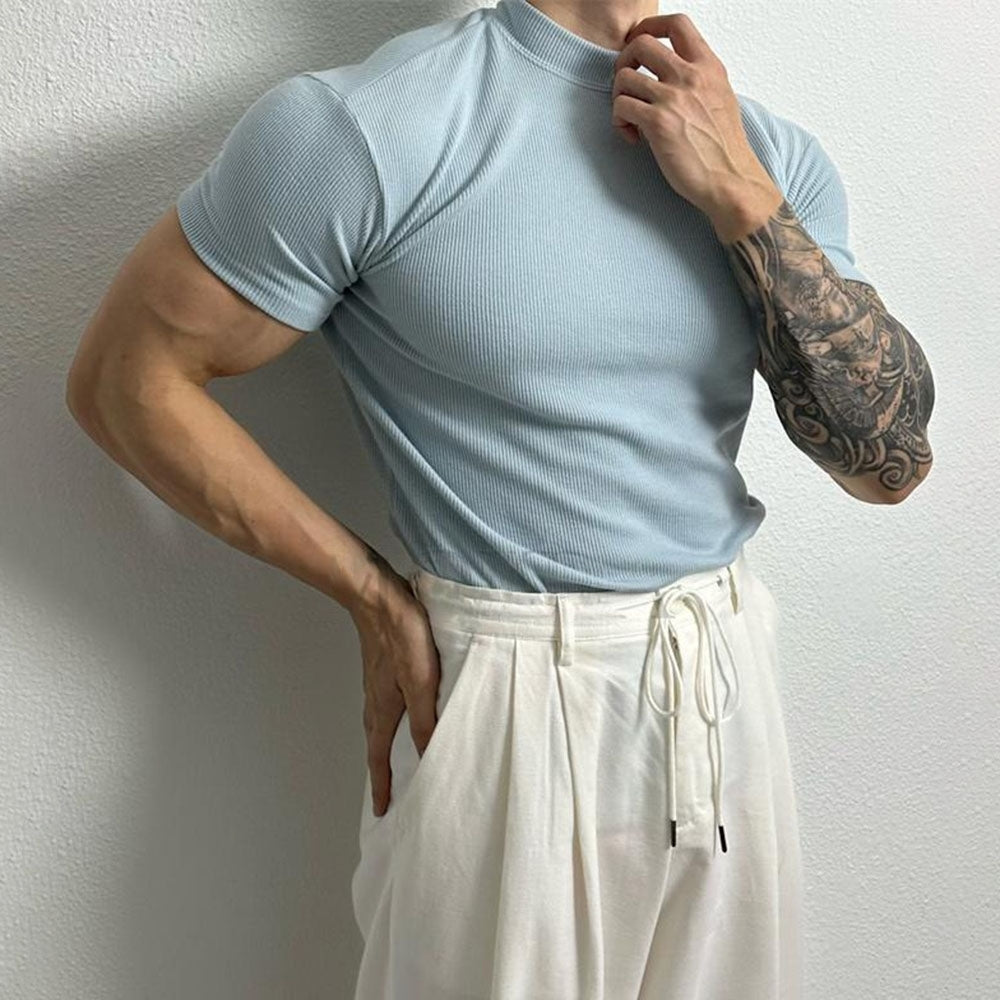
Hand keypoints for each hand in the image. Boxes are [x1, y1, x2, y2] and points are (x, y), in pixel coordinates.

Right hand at [350, 565, 441, 816]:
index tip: (381, 811)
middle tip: (388, 792)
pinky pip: (384, 706)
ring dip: (385, 746)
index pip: (380, 758)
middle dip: (381, 771)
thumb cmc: (401, 637)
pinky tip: (404, 713)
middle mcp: (375, 702)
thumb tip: (426, 756)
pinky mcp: (382, 668)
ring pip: (379, 725)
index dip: (382, 785)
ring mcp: (376, 685)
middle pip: (376, 746)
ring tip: (395, 760)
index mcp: (383, 711)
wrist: (378, 599)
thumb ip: (426, 720)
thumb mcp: (421, 682)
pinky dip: (391, 721)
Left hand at [611, 12, 782, 235]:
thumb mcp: (722, 99)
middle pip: (641, 43)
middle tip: (627, 87)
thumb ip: (700, 80)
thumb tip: (676, 72)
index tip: (638, 47)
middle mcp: (691, 76)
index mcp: (709, 66)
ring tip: (630, 120)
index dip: (649, 27)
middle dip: (624, 63)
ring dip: (619, 98)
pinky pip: (621, 107)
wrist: (730, 180)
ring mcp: (674, 98)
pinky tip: (633, 137)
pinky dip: (620, 122)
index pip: (677, 23)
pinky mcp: (658, 123)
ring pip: (624, 77)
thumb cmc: (724, 149)